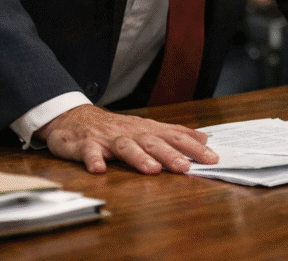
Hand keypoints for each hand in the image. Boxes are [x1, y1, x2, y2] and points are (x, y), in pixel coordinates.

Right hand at [36, 105, 219, 174]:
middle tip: (185, 167)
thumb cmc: (115, 127)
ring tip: (151, 169)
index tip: (212, 159)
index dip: (194, 147)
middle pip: (153, 142)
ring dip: (139, 158)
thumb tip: (203, 138)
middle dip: (170, 154)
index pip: (175, 136)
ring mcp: (108, 138)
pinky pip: (89, 153)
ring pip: (126, 147)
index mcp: (147, 129)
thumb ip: (174, 134)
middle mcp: (131, 132)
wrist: (75, 117)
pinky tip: (99, 169)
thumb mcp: (147, 128)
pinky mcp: (86, 145)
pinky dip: (94, 160)